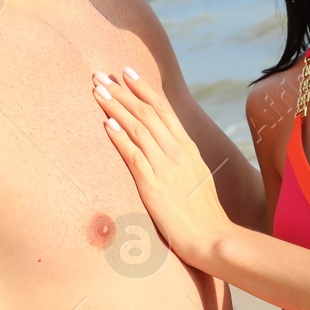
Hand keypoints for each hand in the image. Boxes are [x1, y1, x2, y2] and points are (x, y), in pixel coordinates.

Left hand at [92, 67, 229, 264]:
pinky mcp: (153, 186)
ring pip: (138, 129)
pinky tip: (106, 125)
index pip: (163, 109)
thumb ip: (181, 160)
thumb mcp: (196, 178)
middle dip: (122, 91)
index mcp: (188, 148)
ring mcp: (166, 168)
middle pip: (147, 113)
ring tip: (96, 91)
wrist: (212, 237)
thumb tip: (167, 148)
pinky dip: (120, 139)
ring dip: (115, 108)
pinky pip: (134, 156)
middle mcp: (177, 152)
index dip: (143, 89)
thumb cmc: (204, 214)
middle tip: (100, 74)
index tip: (126, 72)